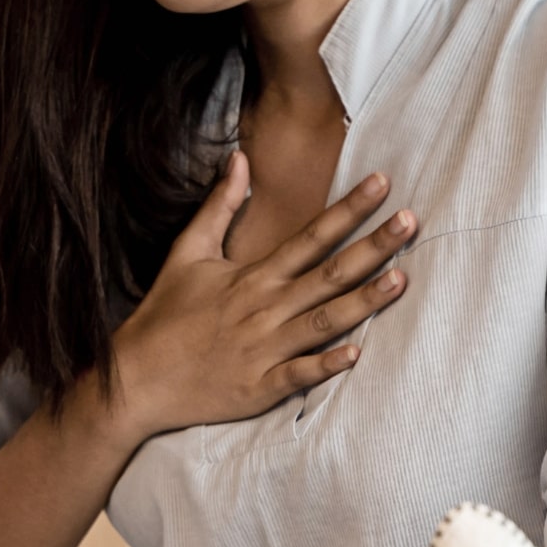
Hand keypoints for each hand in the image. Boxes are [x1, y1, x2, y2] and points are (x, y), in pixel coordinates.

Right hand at [97, 150, 414, 443]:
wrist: (136, 378)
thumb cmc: (164, 314)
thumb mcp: (187, 252)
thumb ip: (220, 206)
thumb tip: (238, 159)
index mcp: (252, 276)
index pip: (311, 235)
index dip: (348, 208)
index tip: (382, 184)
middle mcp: (264, 308)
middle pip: (329, 273)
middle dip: (373, 246)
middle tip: (411, 221)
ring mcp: (264, 349)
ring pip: (324, 322)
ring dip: (364, 301)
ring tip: (402, 279)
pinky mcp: (259, 387)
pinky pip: (299, 375)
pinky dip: (327, 365)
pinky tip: (358, 355)